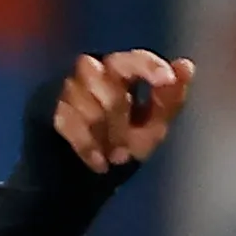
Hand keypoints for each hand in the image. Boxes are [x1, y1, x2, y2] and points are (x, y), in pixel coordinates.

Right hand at [53, 52, 194, 174]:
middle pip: (109, 86)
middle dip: (120, 121)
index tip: (168, 79)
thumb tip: (187, 65)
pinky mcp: (48, 110)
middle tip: (126, 149)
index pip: (134, 59)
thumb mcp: (152, 127)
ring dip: (105, 137)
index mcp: (120, 71)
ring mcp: (68, 90)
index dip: (150, 67)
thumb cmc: (121, 145)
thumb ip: (169, 100)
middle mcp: (91, 71)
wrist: (82, 177)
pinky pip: (70, 123)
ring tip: (112, 155)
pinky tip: (99, 162)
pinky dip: (88, 147)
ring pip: (90, 106)